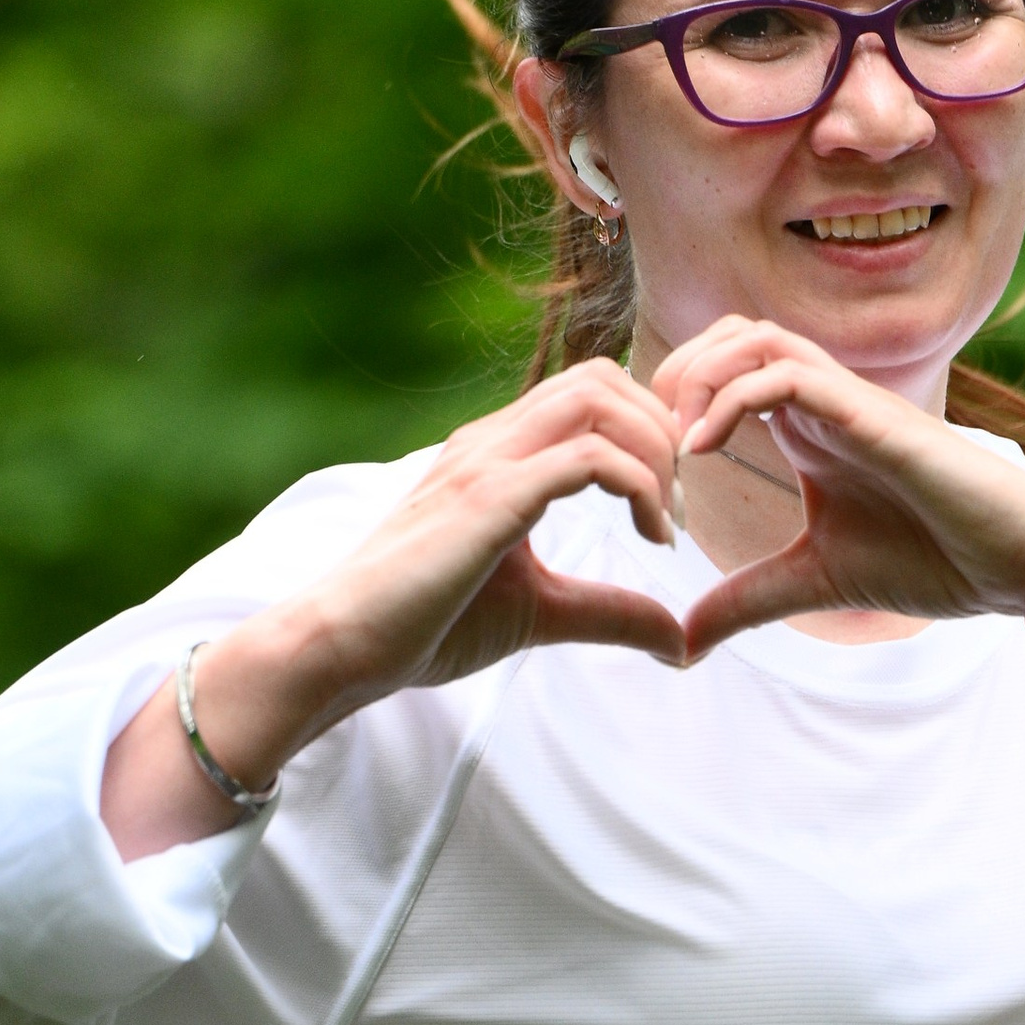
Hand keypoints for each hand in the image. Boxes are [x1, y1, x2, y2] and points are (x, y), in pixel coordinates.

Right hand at [266, 362, 690, 708]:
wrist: (342, 647)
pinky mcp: (489, 498)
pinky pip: (588, 458)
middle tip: (679, 506)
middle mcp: (491, 441)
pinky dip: (639, 487)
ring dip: (655, 450)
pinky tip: (650, 538)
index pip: (589, 391)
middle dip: (661, 429)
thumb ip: (609, 613)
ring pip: (599, 398)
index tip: (669, 506)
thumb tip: (681, 643)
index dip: (647, 430)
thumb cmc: (424, 625)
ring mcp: (487, 462)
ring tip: (666, 519)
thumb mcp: (541, 614)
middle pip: (601, 376)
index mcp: (497, 453)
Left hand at [654, 317, 1024, 658]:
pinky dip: (734, 397)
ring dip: (699, 376)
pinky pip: (788, 375)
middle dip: (677, 372)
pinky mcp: (871, 415)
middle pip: (732, 332)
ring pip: (756, 337)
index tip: (652, 469)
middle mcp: (824, 401)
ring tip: (677, 441)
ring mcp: (848, 402)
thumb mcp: (813, 582)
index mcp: (808, 427)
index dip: (676, 402)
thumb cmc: (932, 559)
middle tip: (653, 442)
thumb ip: (747, 600)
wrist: (1010, 562)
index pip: (727, 368)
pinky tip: (705, 447)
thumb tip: (682, 640)